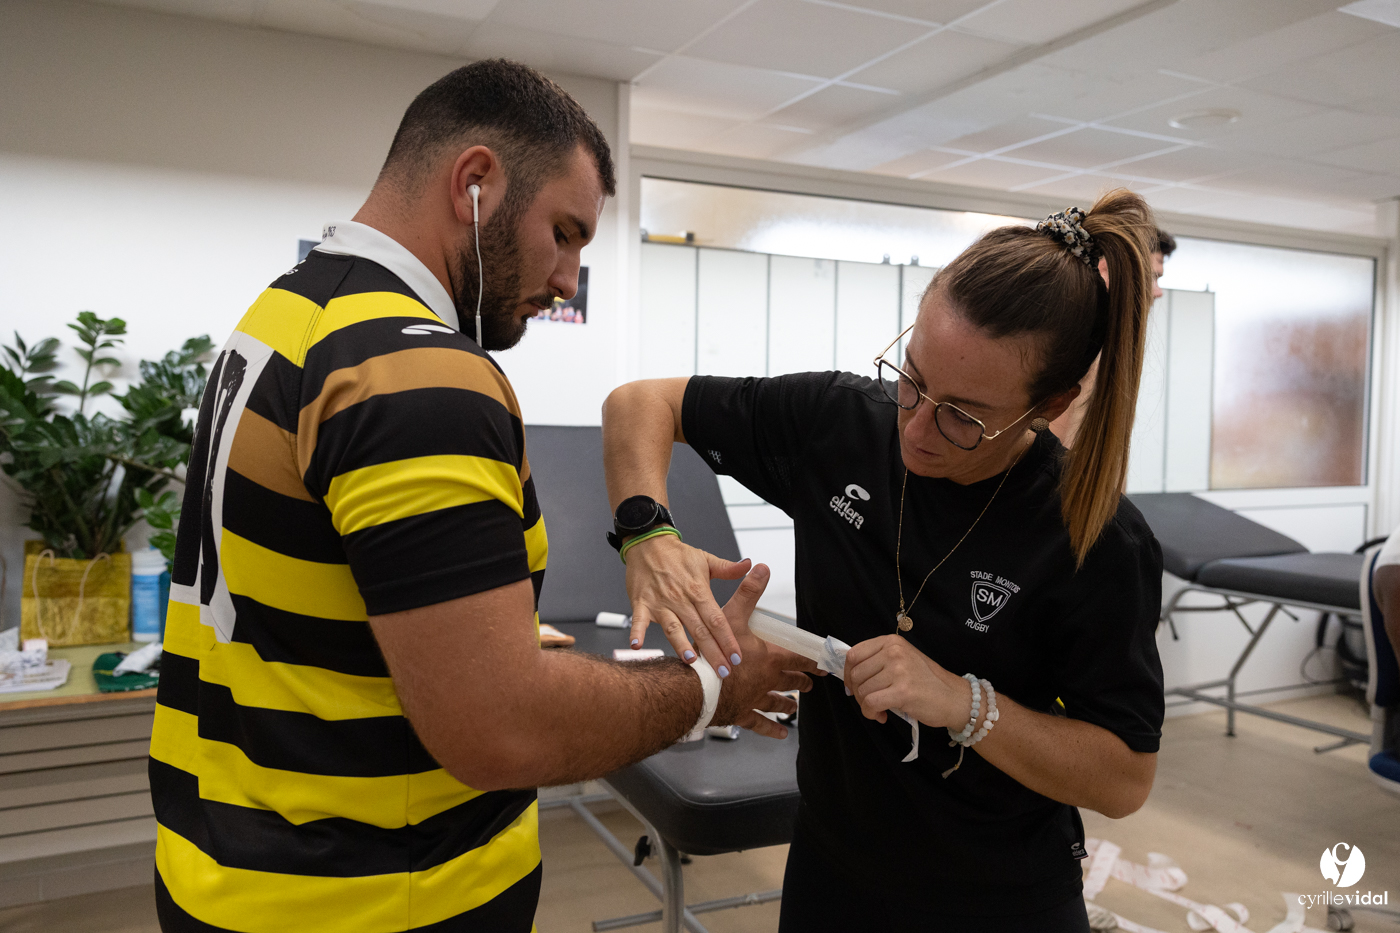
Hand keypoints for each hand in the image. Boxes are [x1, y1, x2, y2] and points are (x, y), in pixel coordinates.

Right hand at [625, 534, 751, 673]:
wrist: (648, 543)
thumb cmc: (676, 555)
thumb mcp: (706, 559)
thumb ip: (728, 568)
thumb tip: (749, 566)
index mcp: (698, 590)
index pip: (717, 619)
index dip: (727, 639)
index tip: (737, 656)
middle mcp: (680, 599)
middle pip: (699, 629)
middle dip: (712, 652)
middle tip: (722, 672)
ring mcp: (660, 602)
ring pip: (673, 628)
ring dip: (680, 644)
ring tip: (690, 661)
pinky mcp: (641, 603)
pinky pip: (638, 620)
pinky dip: (637, 632)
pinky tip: (637, 646)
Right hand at [709, 562, 819, 738]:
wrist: (695, 689)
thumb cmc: (713, 655)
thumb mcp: (731, 616)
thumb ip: (748, 592)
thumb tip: (761, 569)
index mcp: (769, 658)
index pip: (799, 658)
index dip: (812, 660)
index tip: (824, 664)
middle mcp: (766, 680)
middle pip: (790, 681)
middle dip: (801, 681)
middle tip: (810, 683)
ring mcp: (754, 699)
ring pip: (777, 702)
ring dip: (788, 704)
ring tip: (795, 706)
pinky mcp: (740, 713)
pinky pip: (760, 723)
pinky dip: (772, 729)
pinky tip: (781, 733)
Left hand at [843, 635, 969, 727]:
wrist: (954, 697)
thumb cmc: (927, 682)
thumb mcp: (902, 660)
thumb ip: (878, 661)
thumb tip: (850, 676)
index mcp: (891, 642)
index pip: (854, 654)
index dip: (848, 673)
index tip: (853, 686)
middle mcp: (893, 652)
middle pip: (856, 674)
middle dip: (857, 693)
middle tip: (870, 702)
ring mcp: (898, 670)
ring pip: (862, 691)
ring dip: (866, 706)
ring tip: (881, 709)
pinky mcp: (902, 691)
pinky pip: (871, 703)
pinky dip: (871, 713)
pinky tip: (882, 715)